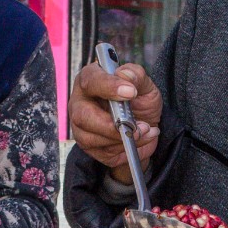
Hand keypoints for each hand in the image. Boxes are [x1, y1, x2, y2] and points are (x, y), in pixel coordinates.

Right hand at [70, 60, 162, 185]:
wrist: (146, 127)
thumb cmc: (139, 101)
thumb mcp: (144, 85)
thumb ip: (137, 76)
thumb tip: (125, 75)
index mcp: (90, 80)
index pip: (90, 80)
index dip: (109, 86)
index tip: (130, 92)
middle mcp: (80, 104)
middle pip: (82, 115)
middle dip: (110, 124)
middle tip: (136, 124)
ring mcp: (81, 127)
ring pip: (90, 138)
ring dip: (121, 138)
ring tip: (145, 131)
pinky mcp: (89, 147)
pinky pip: (102, 152)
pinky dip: (124, 148)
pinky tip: (138, 140)